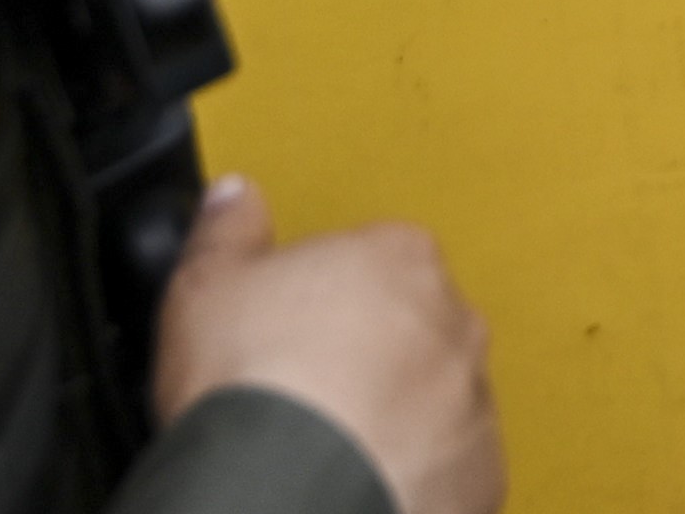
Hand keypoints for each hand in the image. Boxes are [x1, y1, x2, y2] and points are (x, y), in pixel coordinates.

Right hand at [158, 175, 500, 513]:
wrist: (282, 492)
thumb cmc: (252, 391)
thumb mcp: (206, 287)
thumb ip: (226, 231)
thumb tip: (233, 199)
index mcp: (399, 256)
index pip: (372, 259)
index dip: (324, 297)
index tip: (293, 326)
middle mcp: (452, 321)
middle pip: (412, 326)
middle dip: (367, 353)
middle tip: (304, 388)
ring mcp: (472, 399)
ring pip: (434, 397)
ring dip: (394, 413)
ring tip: (327, 443)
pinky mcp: (478, 473)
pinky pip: (447, 464)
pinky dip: (412, 470)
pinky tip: (358, 477)